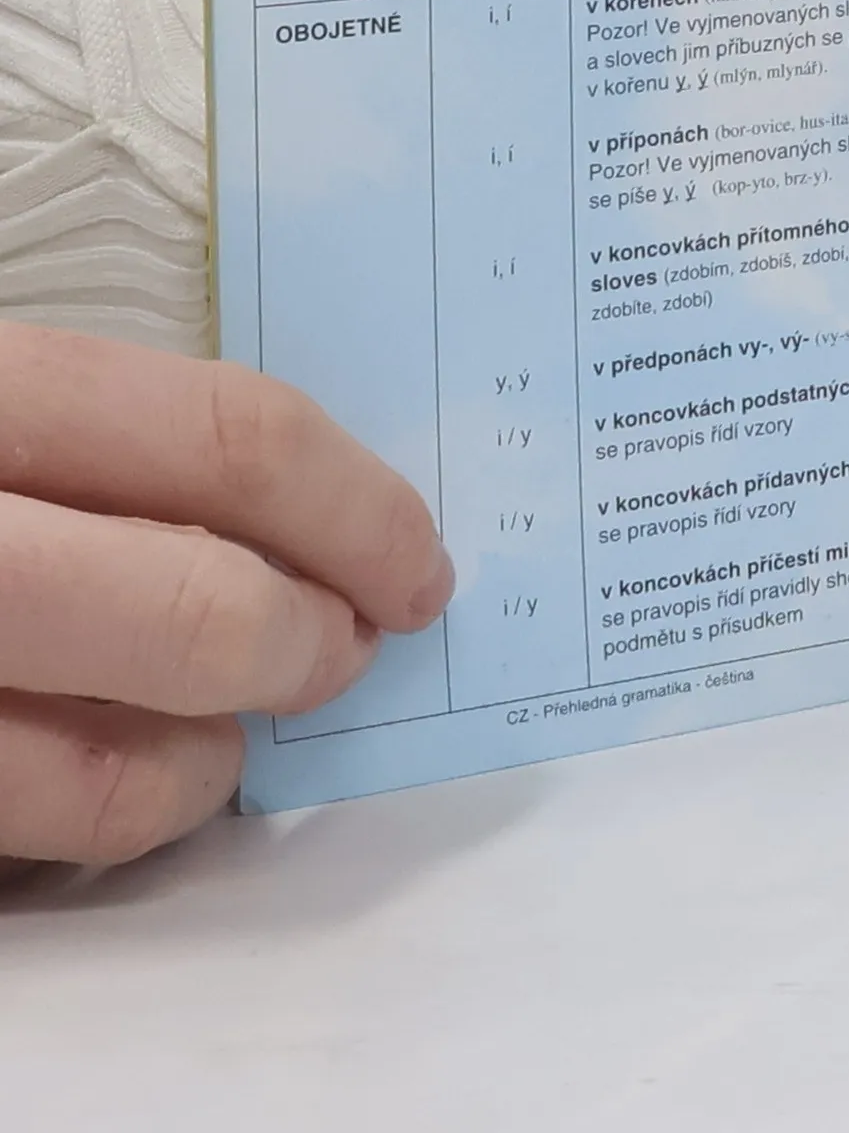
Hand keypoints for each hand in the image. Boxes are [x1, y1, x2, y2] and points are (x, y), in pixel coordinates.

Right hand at [0, 327, 451, 867]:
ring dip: (214, 758)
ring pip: (120, 773)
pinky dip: (115, 809)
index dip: (358, 511)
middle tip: (347, 645)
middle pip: (203, 615)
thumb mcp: (1, 405)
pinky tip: (122, 757)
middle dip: (311, 644)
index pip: (229, 441)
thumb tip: (305, 514)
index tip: (416, 562)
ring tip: (224, 716)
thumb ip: (116, 443)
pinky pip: (46, 834)